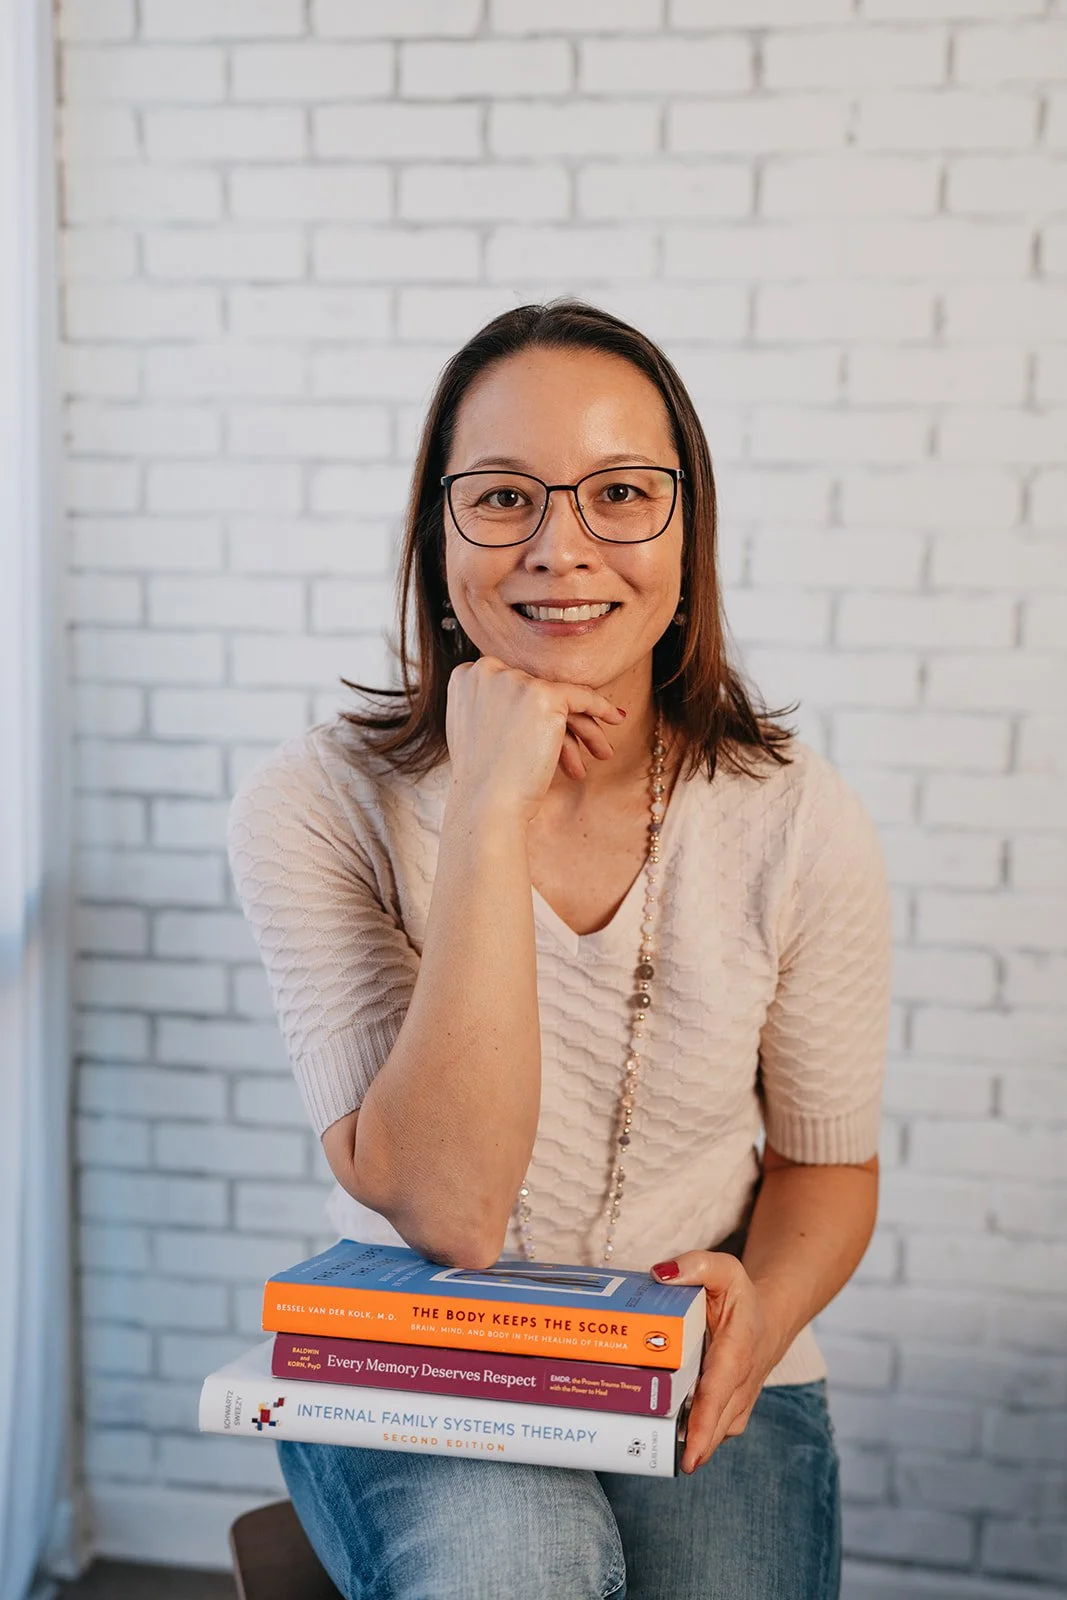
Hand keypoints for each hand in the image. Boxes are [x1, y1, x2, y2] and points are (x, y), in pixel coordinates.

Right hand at [445, 656, 625, 819]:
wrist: (486, 803)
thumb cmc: (482, 780)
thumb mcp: (475, 731)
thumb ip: (491, 706)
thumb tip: (518, 698)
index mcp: (464, 676)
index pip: (512, 686)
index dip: (533, 708)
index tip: (552, 726)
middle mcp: (487, 670)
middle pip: (537, 691)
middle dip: (562, 722)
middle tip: (584, 747)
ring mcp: (515, 681)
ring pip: (560, 697)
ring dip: (583, 725)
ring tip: (600, 752)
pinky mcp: (542, 694)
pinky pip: (581, 696)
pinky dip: (601, 708)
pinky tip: (616, 718)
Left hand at [652, 1252, 782, 1474]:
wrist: (769, 1319)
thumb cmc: (741, 1296)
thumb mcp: (723, 1269)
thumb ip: (695, 1266)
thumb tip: (660, 1275)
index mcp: (737, 1353)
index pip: (719, 1393)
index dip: (703, 1424)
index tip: (689, 1453)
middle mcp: (740, 1385)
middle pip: (714, 1424)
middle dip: (689, 1446)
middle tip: (654, 1459)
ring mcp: (737, 1403)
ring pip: (714, 1432)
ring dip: (689, 1445)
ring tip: (652, 1453)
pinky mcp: (731, 1412)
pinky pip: (712, 1430)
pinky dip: (693, 1439)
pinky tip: (664, 1440)